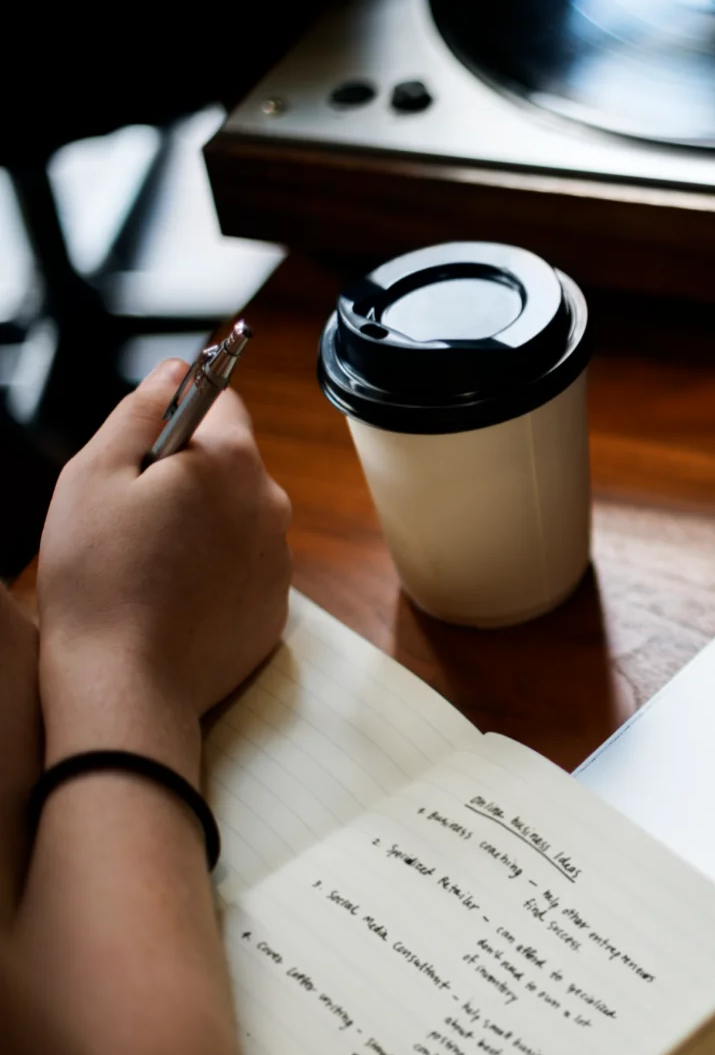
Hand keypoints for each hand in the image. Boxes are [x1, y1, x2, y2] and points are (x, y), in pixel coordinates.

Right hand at [35, 358, 290, 774]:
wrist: (128, 683)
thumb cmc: (99, 579)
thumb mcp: (94, 476)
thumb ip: (139, 412)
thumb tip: (176, 370)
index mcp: (232, 462)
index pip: (221, 401)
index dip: (178, 412)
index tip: (147, 442)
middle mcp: (271, 503)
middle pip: (230, 462)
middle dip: (186, 475)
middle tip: (131, 513)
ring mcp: (279, 558)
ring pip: (236, 517)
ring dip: (200, 525)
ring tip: (147, 562)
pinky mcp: (275, 605)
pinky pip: (242, 568)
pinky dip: (212, 573)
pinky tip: (171, 596)